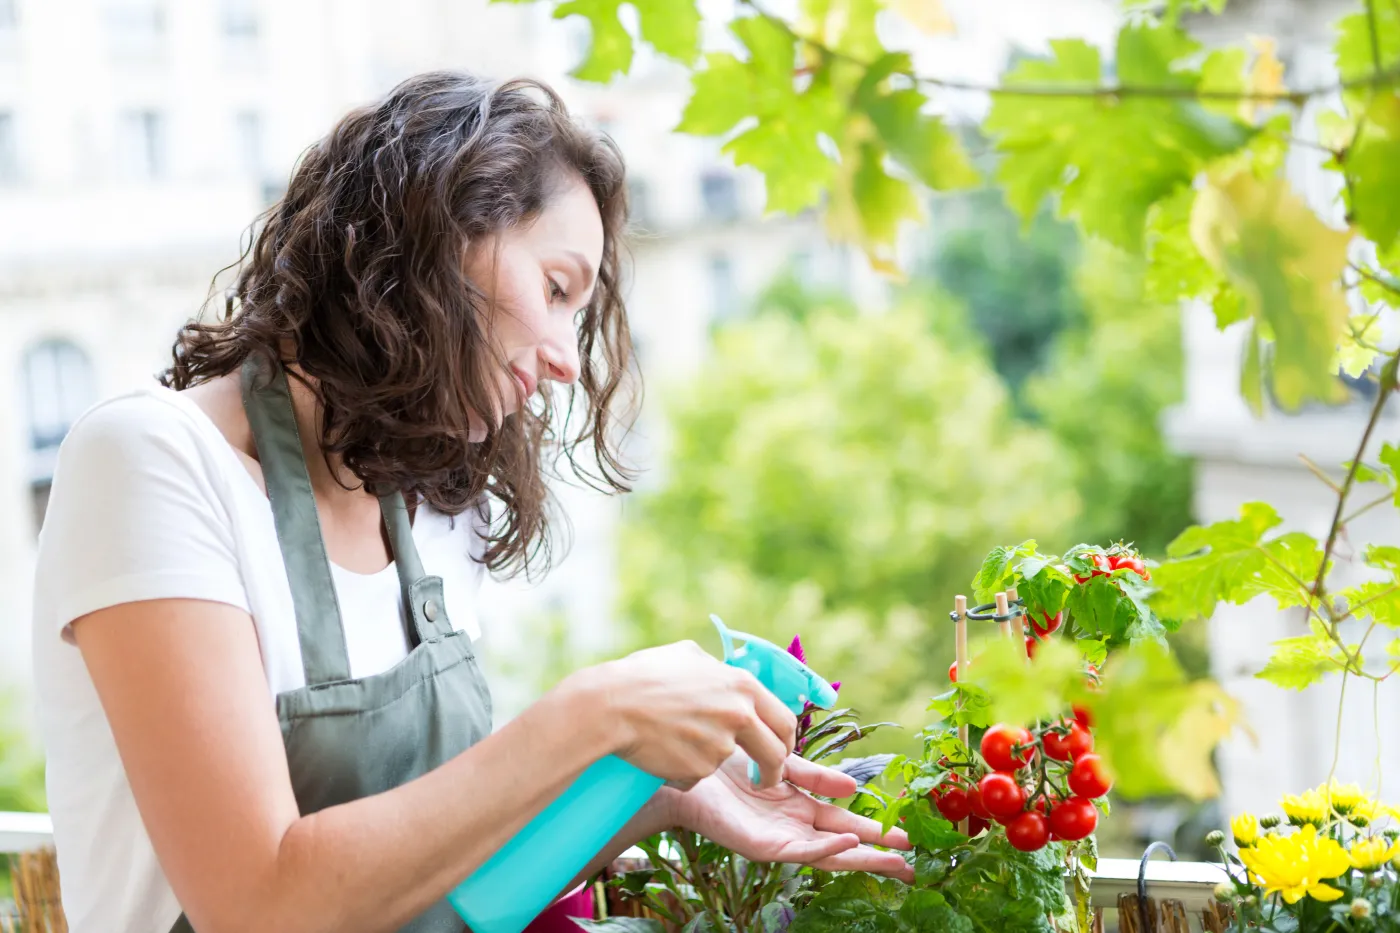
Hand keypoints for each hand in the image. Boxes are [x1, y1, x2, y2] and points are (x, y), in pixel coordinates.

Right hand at [577, 641, 796, 789]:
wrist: (611, 706)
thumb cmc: (643, 675)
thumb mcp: (687, 655)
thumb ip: (716, 668)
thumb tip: (724, 671)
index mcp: (742, 685)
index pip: (785, 719)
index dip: (785, 739)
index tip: (779, 750)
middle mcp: (739, 715)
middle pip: (775, 753)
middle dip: (773, 770)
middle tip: (763, 778)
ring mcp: (720, 745)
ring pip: (727, 762)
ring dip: (709, 760)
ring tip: (675, 742)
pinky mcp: (700, 769)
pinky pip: (698, 775)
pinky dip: (684, 770)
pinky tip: (661, 751)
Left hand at [665, 752, 913, 881]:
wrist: (687, 771)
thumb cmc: (728, 764)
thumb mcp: (781, 762)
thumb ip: (815, 776)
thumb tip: (852, 787)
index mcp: (801, 807)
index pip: (847, 823)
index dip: (877, 829)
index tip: (909, 835)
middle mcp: (795, 827)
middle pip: (846, 846)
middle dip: (879, 854)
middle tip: (914, 863)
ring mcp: (781, 839)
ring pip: (829, 855)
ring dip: (862, 858)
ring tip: (894, 859)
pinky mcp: (763, 847)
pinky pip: (801, 851)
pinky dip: (827, 849)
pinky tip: (849, 845)